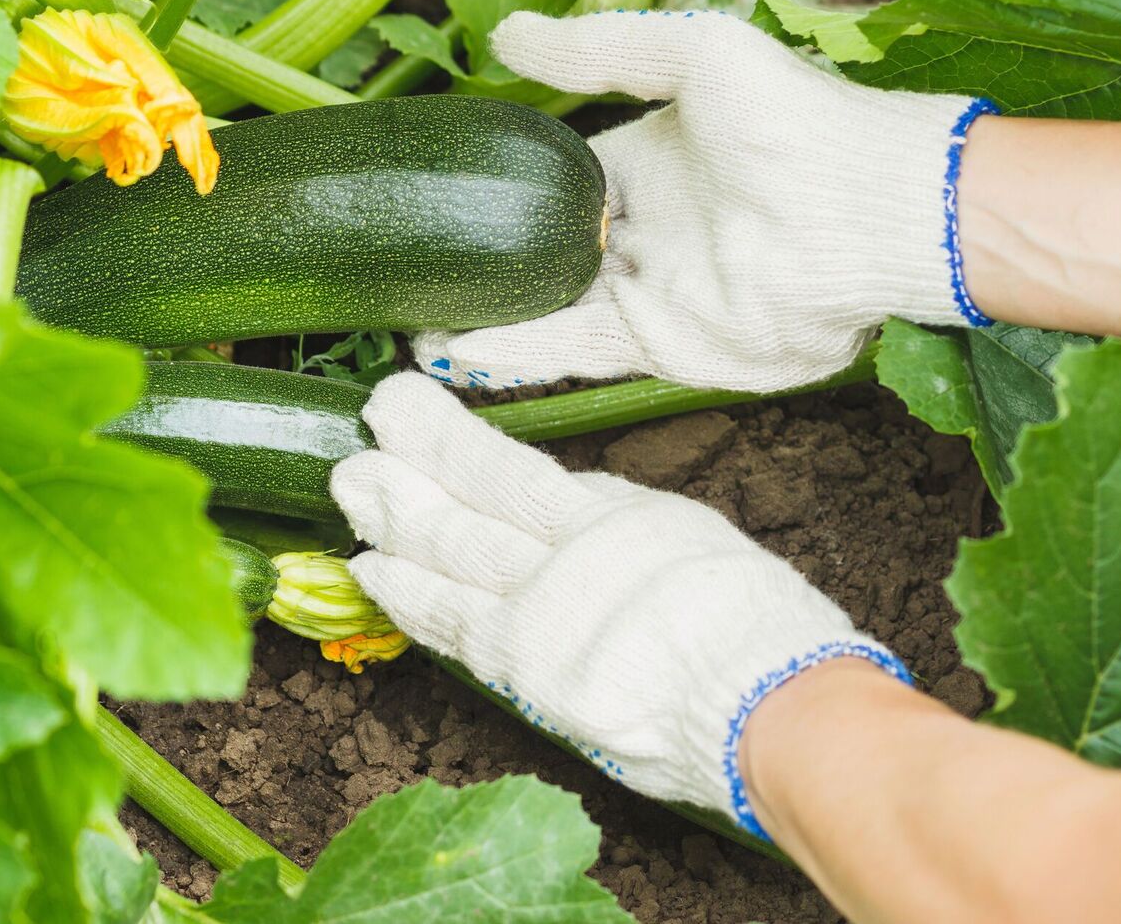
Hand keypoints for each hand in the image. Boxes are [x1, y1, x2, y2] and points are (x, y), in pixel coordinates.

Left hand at [330, 373, 907, 834]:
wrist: (770, 707)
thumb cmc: (757, 629)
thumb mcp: (687, 542)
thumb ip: (617, 524)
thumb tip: (566, 509)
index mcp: (611, 520)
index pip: (507, 473)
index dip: (448, 443)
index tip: (404, 412)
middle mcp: (565, 562)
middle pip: (466, 511)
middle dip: (408, 473)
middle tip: (359, 438)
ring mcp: (540, 620)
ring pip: (450, 563)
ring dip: (393, 527)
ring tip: (350, 490)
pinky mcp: (530, 677)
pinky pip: (456, 630)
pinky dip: (412, 600)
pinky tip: (373, 574)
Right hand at [415, 10, 995, 393]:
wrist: (863, 214)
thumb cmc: (792, 122)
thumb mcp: (693, 57)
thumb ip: (600, 52)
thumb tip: (503, 37)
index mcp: (645, 164)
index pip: (553, 183)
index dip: (498, 193)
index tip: (440, 199)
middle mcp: (642, 233)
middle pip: (542, 257)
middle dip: (482, 272)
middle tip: (411, 279)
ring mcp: (650, 295)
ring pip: (548, 313)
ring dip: (484, 324)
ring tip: (414, 332)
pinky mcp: (663, 347)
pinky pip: (575, 353)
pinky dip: (519, 357)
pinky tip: (460, 355)